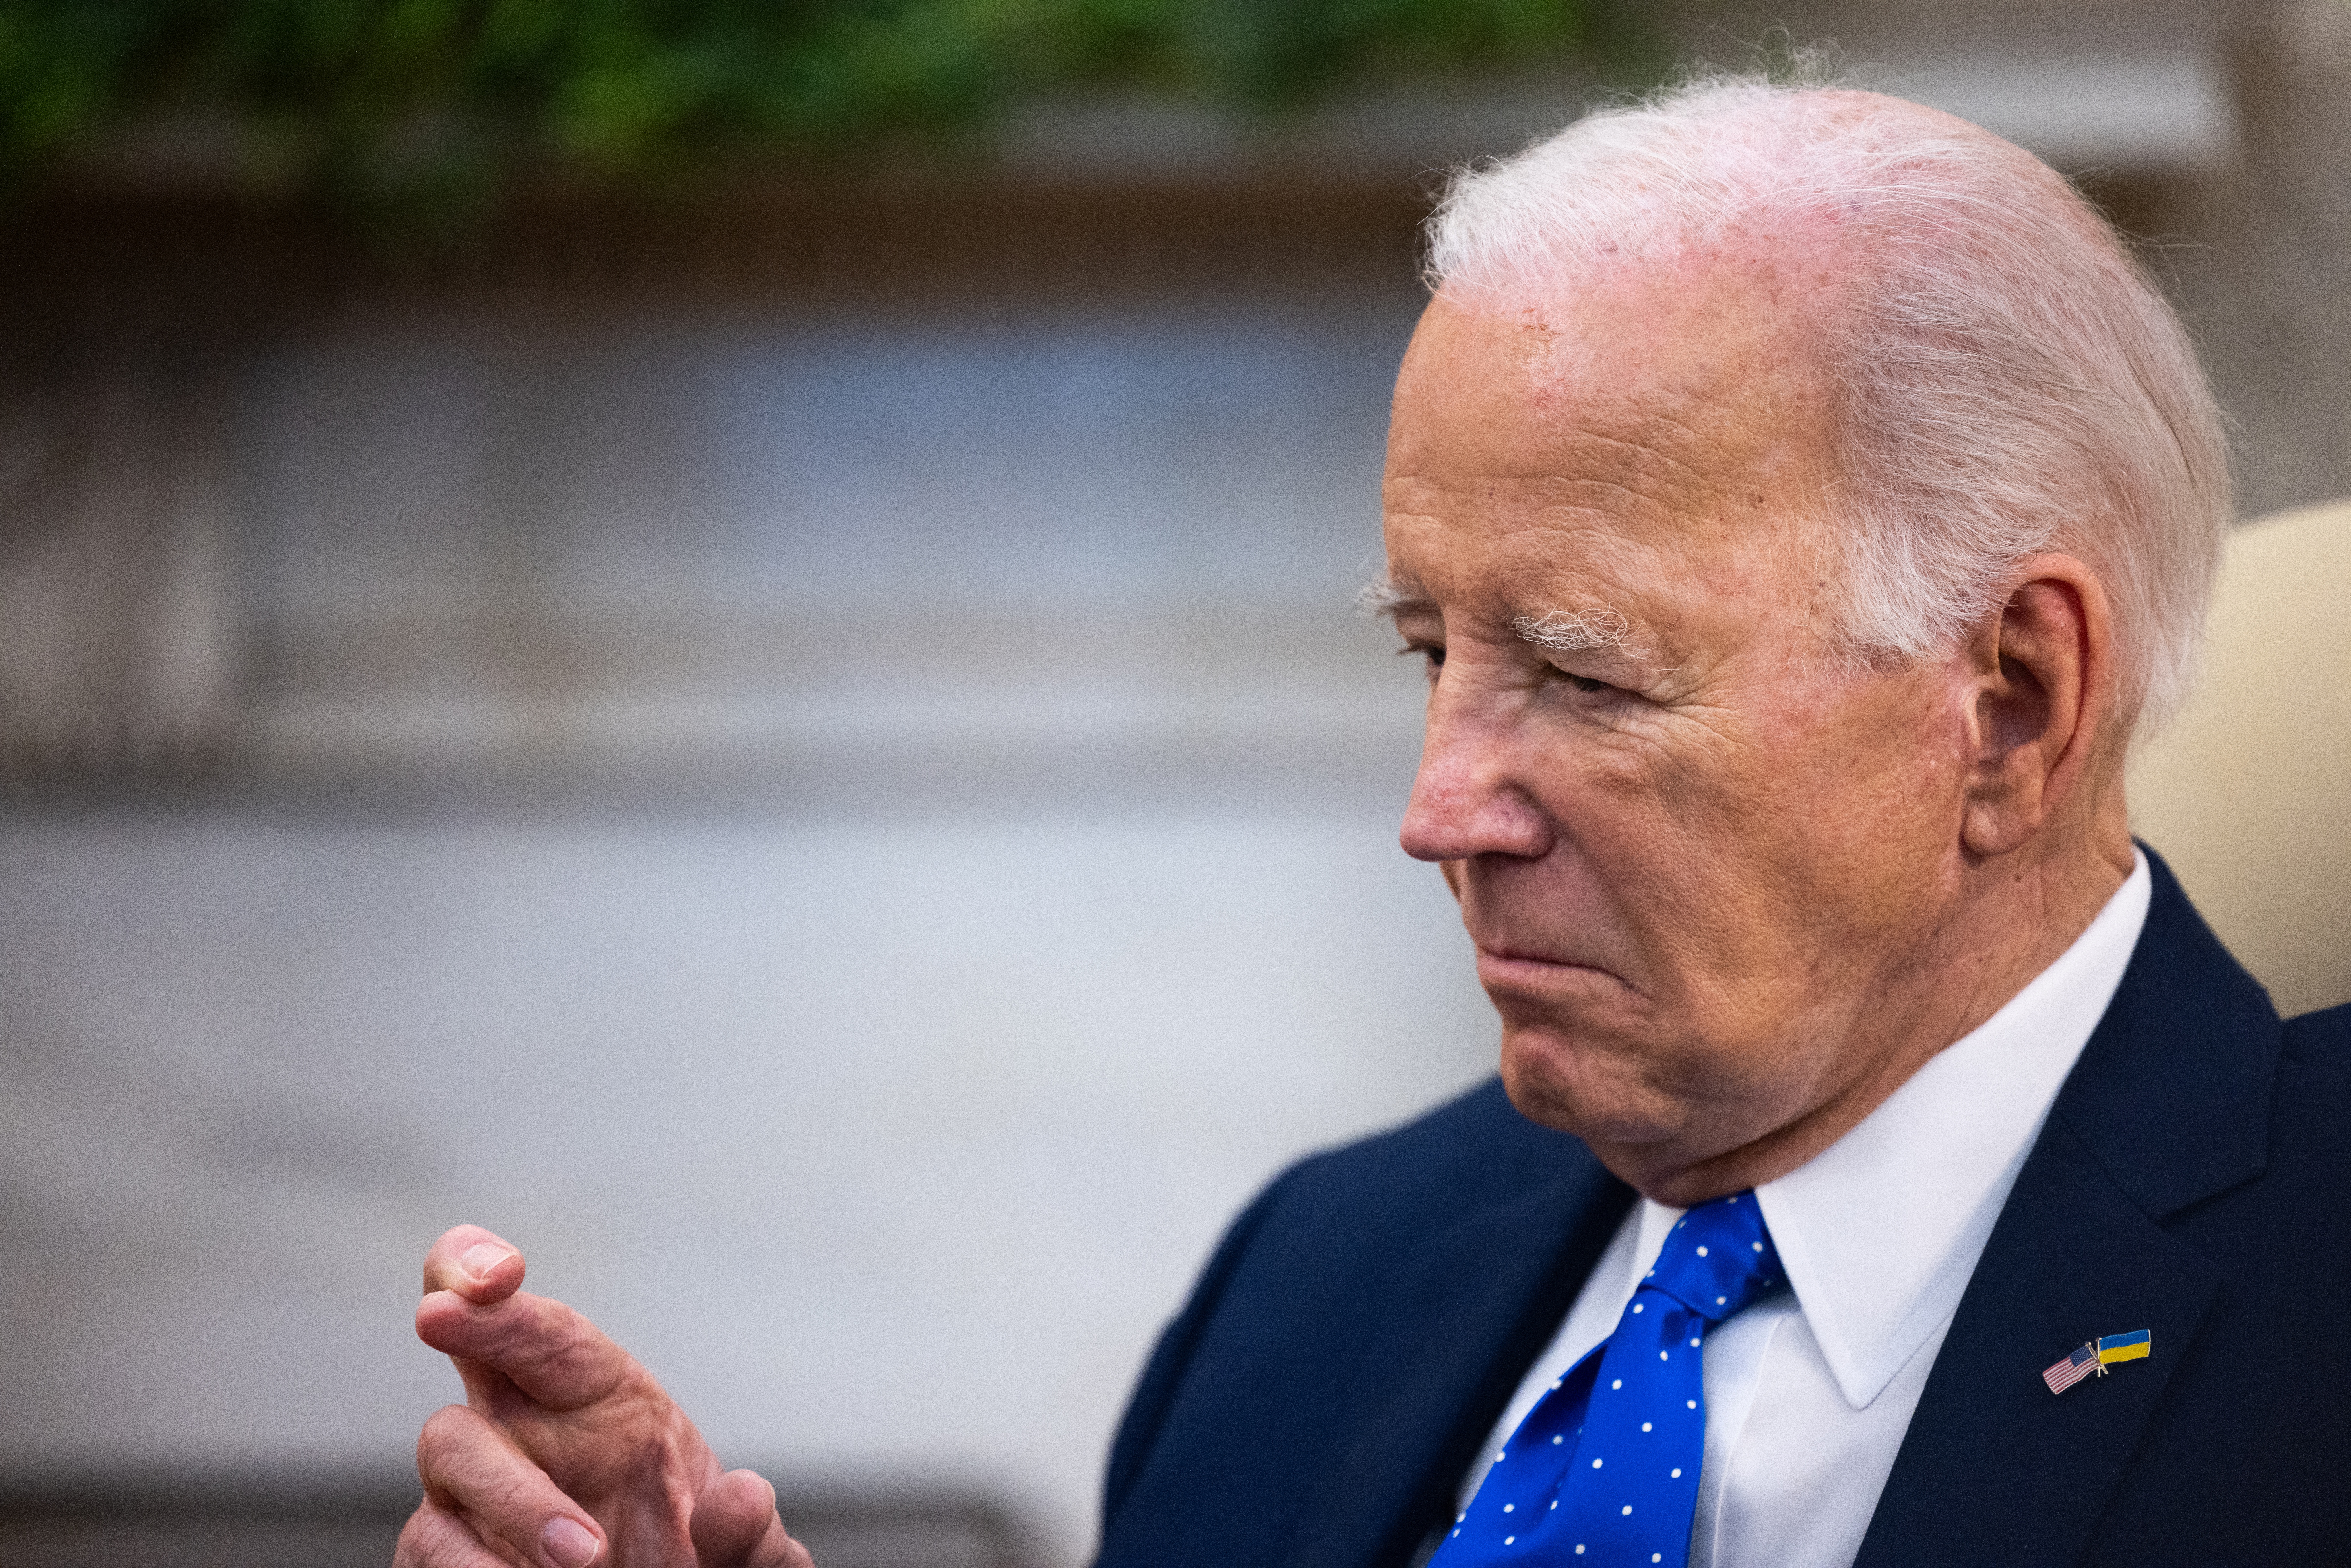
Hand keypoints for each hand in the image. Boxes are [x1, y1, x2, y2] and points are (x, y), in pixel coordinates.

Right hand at [396, 1224, 811, 1567]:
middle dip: (467, 1322)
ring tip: (582, 1556)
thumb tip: (745, 1500)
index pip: (547, 1324)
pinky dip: (469, 1563)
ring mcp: (477, 1485)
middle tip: (442, 1314)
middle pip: (470, 1344)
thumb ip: (744, 1528)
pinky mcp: (449, 1548)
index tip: (498, 1273)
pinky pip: (432, 1541)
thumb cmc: (694, 1566)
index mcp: (597, 1394)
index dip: (512, 1283)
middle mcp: (525, 1424)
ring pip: (451, 1449)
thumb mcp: (740, 1550)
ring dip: (511, 1495)